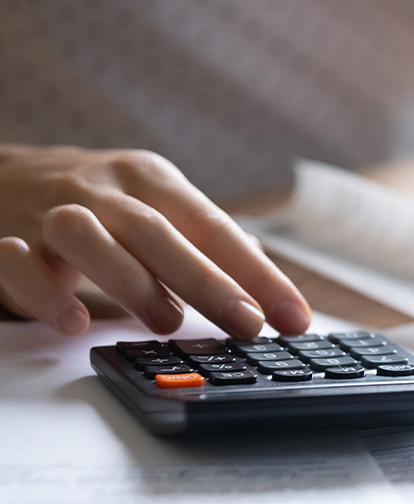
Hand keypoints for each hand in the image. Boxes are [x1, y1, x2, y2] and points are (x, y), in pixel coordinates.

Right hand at [0, 145, 310, 336]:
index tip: (295, 317)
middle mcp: (102, 190)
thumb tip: (261, 271)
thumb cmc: (95, 202)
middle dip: (209, 280)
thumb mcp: (153, 205)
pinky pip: (16, 261)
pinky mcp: (0, 237)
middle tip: (248, 323)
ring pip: (87, 236)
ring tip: (168, 322)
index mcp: (150, 180)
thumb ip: (202, 239)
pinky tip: (73, 323)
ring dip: (131, 280)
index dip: (258, 275)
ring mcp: (47, 211)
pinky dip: (45, 291)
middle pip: (159, 231)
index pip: (214, 227)